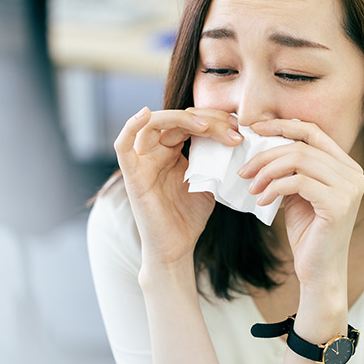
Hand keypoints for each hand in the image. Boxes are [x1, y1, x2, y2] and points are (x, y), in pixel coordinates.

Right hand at [113, 107, 241, 268]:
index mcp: (172, 151)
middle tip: (234, 130)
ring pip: (154, 124)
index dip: (215, 120)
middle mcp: (155, 152)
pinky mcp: (133, 177)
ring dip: (182, 119)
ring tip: (208, 127)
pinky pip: (122, 146)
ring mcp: (142, 162)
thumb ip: (214, 160)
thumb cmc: (188, 218)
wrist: (176, 248)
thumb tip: (236, 138)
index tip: (240, 129)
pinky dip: (130, 127)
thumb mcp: (208, 182)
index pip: (191, 122)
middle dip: (208, 120)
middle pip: (177, 120)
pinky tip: (144, 114)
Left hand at [237, 119, 363, 289]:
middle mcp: (354, 174)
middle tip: (244, 170)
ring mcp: (349, 188)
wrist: (320, 271)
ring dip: (268, 171)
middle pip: (302, 146)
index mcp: (347, 167)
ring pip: (299, 160)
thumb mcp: (298, 193)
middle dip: (267, 154)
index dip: (283, 125)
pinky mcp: (338, 204)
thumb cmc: (308, 233)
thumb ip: (291, 169)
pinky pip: (298, 182)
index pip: (313, 132)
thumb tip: (262, 144)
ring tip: (251, 186)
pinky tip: (262, 200)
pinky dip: (274, 188)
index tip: (255, 129)